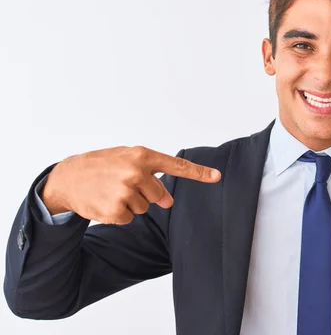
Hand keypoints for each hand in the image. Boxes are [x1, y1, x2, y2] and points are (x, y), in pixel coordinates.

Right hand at [42, 146, 220, 224]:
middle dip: (146, 194)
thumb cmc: (102, 165)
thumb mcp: (126, 159)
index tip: (217, 176)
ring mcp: (126, 193)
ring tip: (112, 191)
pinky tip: (106, 201)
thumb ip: (151, 174)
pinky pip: (130, 218)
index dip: (199, 173)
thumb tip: (168, 201)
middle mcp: (136, 173)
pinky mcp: (116, 211)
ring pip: (145, 208)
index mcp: (141, 156)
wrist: (68, 177)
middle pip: (159, 196)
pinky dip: (120, 213)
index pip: (176, 166)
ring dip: (131, 203)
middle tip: (124, 185)